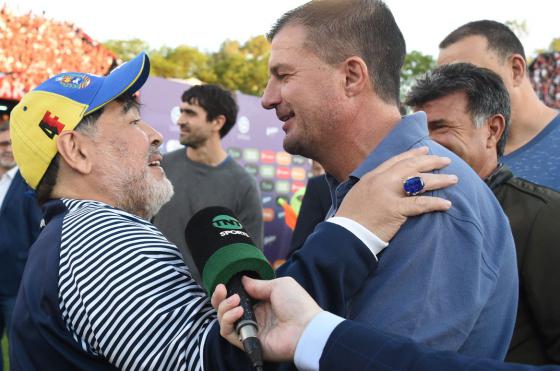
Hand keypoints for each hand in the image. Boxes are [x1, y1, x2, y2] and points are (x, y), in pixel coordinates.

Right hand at [211, 276, 320, 361]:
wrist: (307, 328)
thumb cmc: (298, 304)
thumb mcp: (278, 285)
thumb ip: (257, 284)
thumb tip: (242, 279)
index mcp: (261, 303)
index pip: (237, 297)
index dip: (228, 290)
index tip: (225, 283)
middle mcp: (254, 316)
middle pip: (226, 308)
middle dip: (219, 298)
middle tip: (222, 289)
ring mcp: (250, 329)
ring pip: (224, 320)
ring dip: (224, 308)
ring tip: (235, 301)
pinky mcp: (248, 341)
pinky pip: (228, 333)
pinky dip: (228, 321)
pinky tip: (238, 312)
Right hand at [336, 147, 456, 240]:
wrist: (345, 234)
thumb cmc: (352, 218)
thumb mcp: (359, 194)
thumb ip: (373, 186)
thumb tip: (387, 184)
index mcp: (372, 176)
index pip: (396, 160)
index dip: (413, 154)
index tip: (426, 150)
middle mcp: (381, 181)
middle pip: (411, 166)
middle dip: (431, 161)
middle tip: (446, 160)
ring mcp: (388, 194)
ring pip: (419, 181)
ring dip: (439, 179)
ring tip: (453, 179)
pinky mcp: (395, 210)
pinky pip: (420, 203)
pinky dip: (435, 203)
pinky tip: (447, 204)